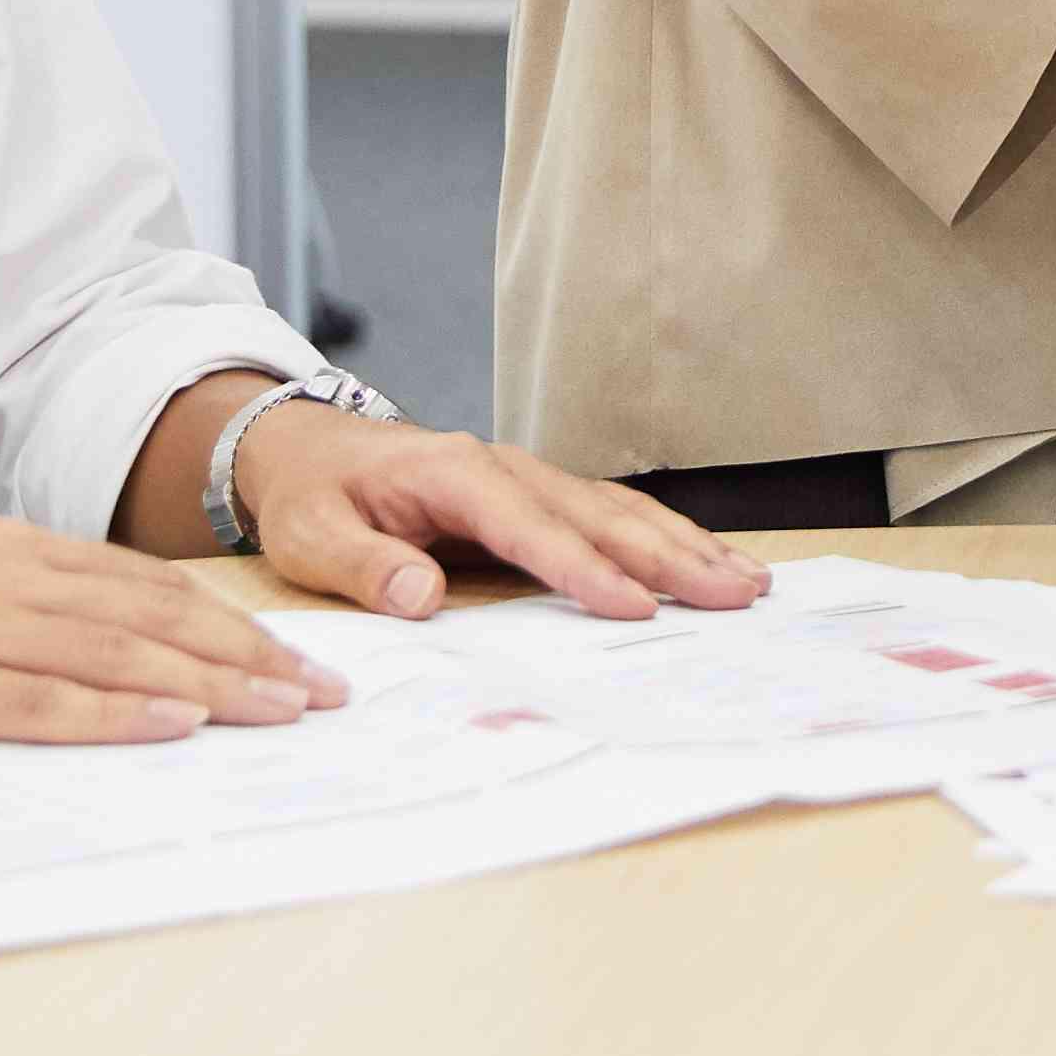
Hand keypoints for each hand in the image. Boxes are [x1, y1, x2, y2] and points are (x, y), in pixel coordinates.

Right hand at [0, 520, 338, 749]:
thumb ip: (17, 607)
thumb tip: (100, 651)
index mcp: (12, 554)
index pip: (152, 589)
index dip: (237, 623)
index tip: (302, 659)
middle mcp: (7, 584)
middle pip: (158, 619)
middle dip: (255, 657)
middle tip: (329, 693)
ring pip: (119, 658)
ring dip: (213, 687)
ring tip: (284, 712)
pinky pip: (42, 703)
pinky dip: (116, 716)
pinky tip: (174, 727)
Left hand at [242, 412, 759, 623]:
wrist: (309, 448)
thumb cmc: (314, 496)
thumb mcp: (314, 535)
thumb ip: (364, 565)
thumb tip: (419, 596)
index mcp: (456, 475)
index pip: (532, 528)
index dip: (584, 569)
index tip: (634, 607)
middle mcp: (506, 469)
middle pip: (600, 515)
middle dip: (671, 557)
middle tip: (734, 594)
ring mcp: (527, 479)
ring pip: (619, 511)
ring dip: (684, 546)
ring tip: (746, 581)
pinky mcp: (536, 496)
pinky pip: (609, 515)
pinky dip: (663, 537)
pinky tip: (704, 560)